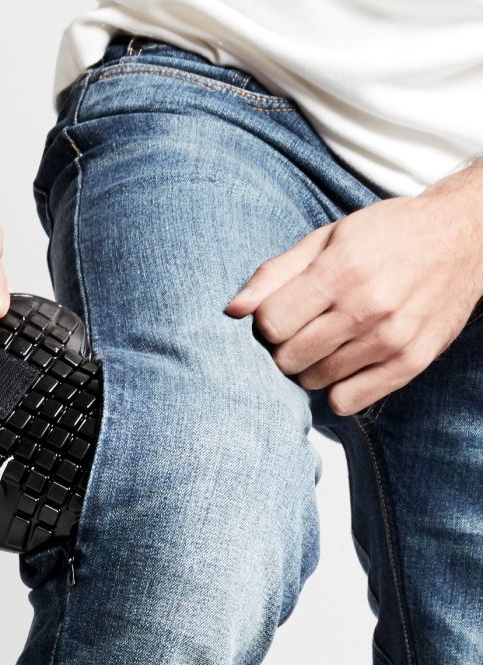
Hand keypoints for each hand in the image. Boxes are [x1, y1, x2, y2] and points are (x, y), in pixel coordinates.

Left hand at [225, 184, 482, 415]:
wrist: (462, 238)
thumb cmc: (386, 234)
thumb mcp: (326, 238)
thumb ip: (275, 273)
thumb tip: (233, 310)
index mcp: (341, 272)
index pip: (271, 324)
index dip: (265, 322)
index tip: (279, 313)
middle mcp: (367, 309)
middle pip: (288, 358)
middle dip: (283, 347)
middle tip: (300, 328)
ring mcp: (391, 340)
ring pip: (314, 381)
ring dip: (309, 366)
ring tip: (326, 340)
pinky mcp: (411, 363)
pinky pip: (348, 401)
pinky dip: (336, 388)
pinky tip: (344, 363)